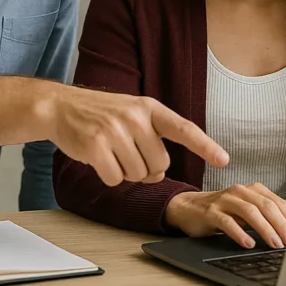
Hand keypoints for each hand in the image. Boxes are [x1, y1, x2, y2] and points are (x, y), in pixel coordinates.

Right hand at [43, 84, 228, 186]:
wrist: (61, 106)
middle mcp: (135, 117)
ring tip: (111, 152)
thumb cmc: (101, 115)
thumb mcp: (132, 115)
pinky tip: (98, 159)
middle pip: (159, 165)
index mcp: (150, 108)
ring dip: (125, 172)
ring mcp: (114, 130)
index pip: (184, 129)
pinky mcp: (95, 145)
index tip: (224, 159)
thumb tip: (158, 176)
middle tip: (127, 153)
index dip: (205, 146)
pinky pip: (114, 179)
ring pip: (137, 175)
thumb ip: (152, 141)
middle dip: (146, 169)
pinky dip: (108, 176)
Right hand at [163, 183, 285, 249]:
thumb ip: (268, 215)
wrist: (189, 208)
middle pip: (265, 205)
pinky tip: (249, 244)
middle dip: (281, 224)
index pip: (276, 202)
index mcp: (252, 189)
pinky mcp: (211, 212)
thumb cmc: (224, 211)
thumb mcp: (247, 211)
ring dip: (265, 229)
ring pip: (249, 212)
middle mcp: (240, 191)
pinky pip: (227, 222)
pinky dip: (240, 234)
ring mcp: (224, 200)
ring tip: (275, 244)